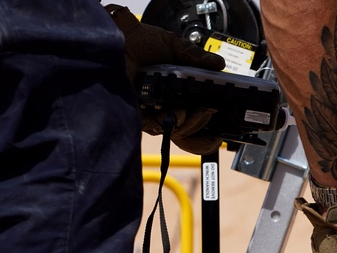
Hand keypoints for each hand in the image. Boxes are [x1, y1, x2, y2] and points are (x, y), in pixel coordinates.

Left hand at [106, 5, 225, 151]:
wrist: (116, 38)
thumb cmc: (138, 41)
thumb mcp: (174, 46)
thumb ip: (196, 57)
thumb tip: (219, 64)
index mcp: (175, 91)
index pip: (195, 115)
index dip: (208, 122)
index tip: (219, 121)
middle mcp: (164, 103)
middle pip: (189, 128)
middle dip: (203, 122)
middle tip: (209, 110)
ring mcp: (152, 111)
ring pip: (177, 130)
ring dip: (192, 123)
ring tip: (197, 110)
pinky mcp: (139, 115)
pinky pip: (159, 128)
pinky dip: (173, 122)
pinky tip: (180, 113)